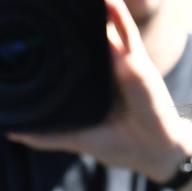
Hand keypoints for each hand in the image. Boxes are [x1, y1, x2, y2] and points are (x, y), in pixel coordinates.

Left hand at [7, 0, 191, 183]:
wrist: (153, 151)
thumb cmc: (121, 144)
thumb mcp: (78, 139)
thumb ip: (48, 135)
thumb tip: (12, 132)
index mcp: (92, 85)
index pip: (70, 57)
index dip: (53, 44)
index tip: (29, 32)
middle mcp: (106, 71)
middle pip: (85, 39)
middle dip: (70, 21)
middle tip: (46, 5)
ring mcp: (122, 64)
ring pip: (104, 29)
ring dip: (92, 11)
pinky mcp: (137, 63)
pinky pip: (127, 32)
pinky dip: (117, 14)